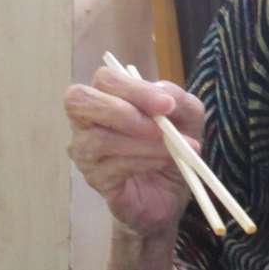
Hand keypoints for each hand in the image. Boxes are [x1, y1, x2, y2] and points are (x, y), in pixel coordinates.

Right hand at [64, 68, 206, 235]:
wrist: (172, 190)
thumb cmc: (172, 144)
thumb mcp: (187, 116)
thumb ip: (178, 99)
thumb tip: (162, 95)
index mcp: (107, 95)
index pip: (105, 79)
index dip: (134, 89)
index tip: (166, 105)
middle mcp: (86, 120)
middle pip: (81, 101)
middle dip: (124, 113)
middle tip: (159, 128)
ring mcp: (85, 150)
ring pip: (100, 139)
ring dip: (143, 144)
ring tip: (172, 150)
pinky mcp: (94, 179)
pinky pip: (111, 166)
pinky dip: (144, 162)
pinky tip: (161, 163)